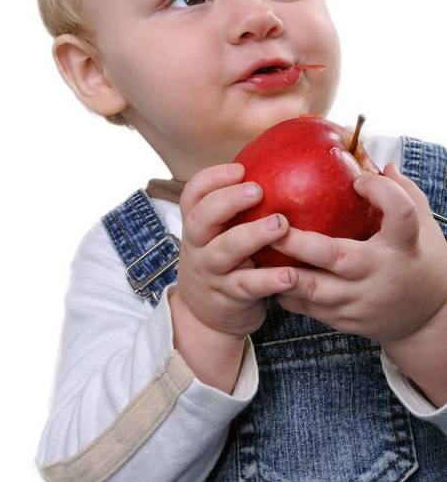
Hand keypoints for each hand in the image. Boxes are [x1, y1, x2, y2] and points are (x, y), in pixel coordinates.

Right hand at [176, 162, 294, 337]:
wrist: (205, 316)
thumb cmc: (223, 261)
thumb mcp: (218, 234)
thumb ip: (236, 208)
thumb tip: (281, 164)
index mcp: (196, 225)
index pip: (192, 195)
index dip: (212, 179)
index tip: (240, 168)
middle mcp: (197, 246)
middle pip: (201, 218)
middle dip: (228, 201)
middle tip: (258, 190)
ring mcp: (211, 272)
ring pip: (225, 250)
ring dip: (252, 235)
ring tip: (280, 225)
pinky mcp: (230, 297)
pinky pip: (248, 286)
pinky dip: (269, 279)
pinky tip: (290, 274)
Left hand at [268, 163, 446, 343]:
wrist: (430, 320)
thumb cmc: (420, 259)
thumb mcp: (423, 224)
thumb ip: (402, 192)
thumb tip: (379, 160)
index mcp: (404, 244)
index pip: (399, 213)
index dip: (380, 192)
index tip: (358, 179)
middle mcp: (380, 273)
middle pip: (336, 256)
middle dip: (298, 242)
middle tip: (272, 223)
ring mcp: (361, 301)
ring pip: (313, 289)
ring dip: (281, 270)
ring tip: (257, 249)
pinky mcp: (346, 321)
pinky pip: (308, 307)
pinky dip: (284, 291)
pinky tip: (265, 273)